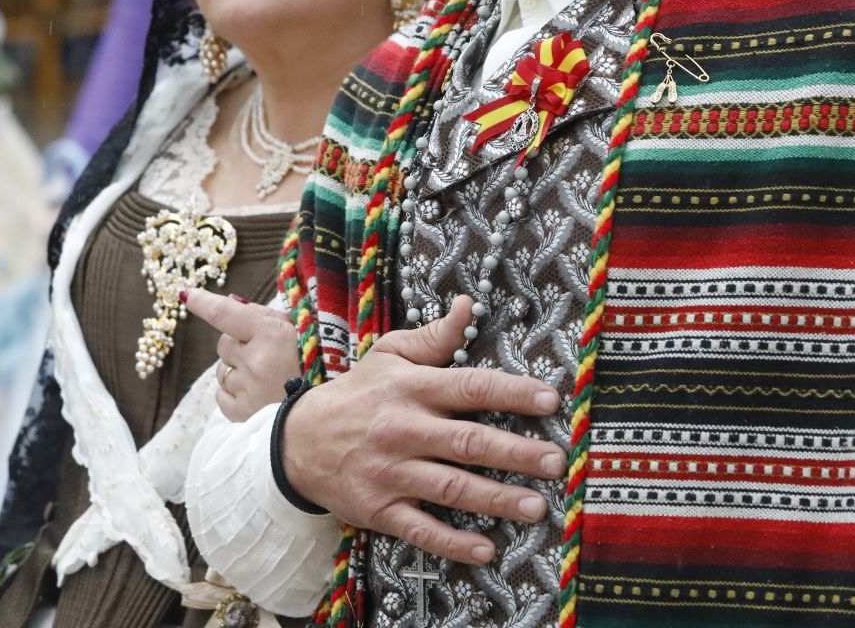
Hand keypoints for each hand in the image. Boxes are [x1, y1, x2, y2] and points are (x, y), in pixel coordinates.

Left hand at [183, 288, 307, 421]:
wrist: (322, 413)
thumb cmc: (313, 364)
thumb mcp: (297, 331)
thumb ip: (263, 315)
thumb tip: (231, 302)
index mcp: (272, 335)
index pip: (225, 314)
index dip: (204, 302)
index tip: (187, 295)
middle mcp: (255, 361)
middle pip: (224, 343)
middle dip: (237, 345)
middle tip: (263, 355)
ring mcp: (247, 389)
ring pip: (222, 370)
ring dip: (237, 370)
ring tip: (264, 378)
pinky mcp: (241, 413)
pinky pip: (221, 394)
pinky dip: (234, 392)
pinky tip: (256, 394)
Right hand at [277, 295, 562, 565]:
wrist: (297, 441)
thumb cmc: (358, 394)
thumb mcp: (390, 355)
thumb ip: (436, 336)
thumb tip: (471, 305)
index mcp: (413, 389)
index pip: (470, 387)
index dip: (512, 392)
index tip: (550, 400)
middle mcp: (404, 430)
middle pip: (467, 442)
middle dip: (516, 453)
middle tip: (556, 462)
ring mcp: (391, 473)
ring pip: (450, 488)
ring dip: (496, 499)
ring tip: (536, 507)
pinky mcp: (379, 510)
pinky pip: (420, 529)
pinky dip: (453, 542)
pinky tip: (486, 549)